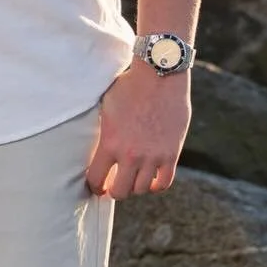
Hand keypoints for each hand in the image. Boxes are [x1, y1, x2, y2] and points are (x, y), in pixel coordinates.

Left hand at [85, 60, 189, 197]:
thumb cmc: (129, 85)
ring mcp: (153, 156)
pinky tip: (152, 178)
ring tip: (134, 178)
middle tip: (115, 184)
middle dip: (115, 190)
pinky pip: (164, 183)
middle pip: (120, 192)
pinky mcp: (172, 153)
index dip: (95, 186)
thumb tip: (98, 143)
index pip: (96, 180)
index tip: (98, 185)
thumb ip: (103, 131)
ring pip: (142, 189)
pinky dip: (157, 185)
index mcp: (110, 143)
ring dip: (136, 186)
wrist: (160, 74)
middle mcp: (131, 155)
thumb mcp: (106, 107)